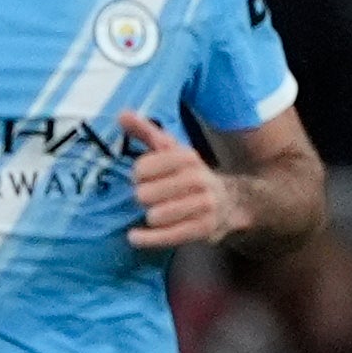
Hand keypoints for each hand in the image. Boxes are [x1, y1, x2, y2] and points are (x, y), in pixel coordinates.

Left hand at [120, 110, 245, 249]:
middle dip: (142, 198)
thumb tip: (121, 113)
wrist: (230, 201)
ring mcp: (203, 205)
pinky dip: (147, 238)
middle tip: (150, 197)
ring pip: (156, 216)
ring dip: (149, 217)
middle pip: (145, 194)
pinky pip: (168, 236)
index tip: (144, 177)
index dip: (138, 175)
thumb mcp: (170, 150)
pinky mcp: (203, 228)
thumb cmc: (188, 173)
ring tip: (153, 213)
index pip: (142, 168)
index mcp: (187, 157)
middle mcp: (198, 179)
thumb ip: (145, 131)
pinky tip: (135, 236)